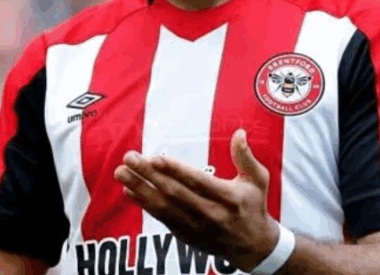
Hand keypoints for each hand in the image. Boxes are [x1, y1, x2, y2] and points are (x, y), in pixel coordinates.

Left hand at [114, 129, 280, 271]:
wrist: (252, 246)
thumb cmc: (253, 206)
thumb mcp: (258, 180)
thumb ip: (246, 157)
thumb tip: (239, 133)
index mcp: (229, 198)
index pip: (198, 182)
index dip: (176, 171)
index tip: (156, 158)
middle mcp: (211, 213)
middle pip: (175, 193)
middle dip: (149, 175)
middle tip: (129, 158)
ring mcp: (196, 226)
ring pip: (163, 206)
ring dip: (140, 188)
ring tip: (122, 172)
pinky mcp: (186, 234)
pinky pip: (161, 218)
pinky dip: (144, 204)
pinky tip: (130, 190)